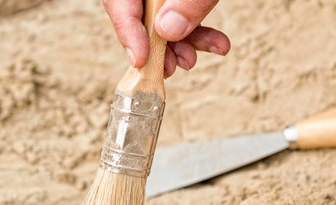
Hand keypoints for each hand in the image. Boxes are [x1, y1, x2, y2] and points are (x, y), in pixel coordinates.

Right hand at [103, 0, 230, 77]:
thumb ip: (187, 0)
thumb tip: (168, 29)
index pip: (118, 2)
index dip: (127, 32)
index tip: (139, 60)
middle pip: (140, 17)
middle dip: (157, 48)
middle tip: (172, 67)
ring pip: (163, 21)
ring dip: (182, 45)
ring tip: (193, 59)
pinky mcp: (180, 0)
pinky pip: (183, 16)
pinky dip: (199, 34)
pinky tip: (217, 45)